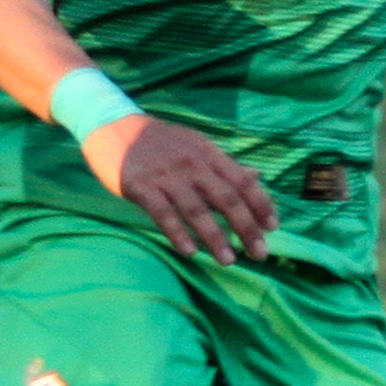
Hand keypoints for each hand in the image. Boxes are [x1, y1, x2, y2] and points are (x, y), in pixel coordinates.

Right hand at [83, 113, 276, 264]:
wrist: (113, 125)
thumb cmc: (159, 141)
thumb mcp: (196, 145)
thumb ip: (225, 165)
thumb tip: (257, 177)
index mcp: (209, 153)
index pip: (243, 181)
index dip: (261, 204)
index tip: (272, 228)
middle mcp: (193, 164)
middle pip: (227, 199)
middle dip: (246, 228)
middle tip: (260, 254)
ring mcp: (167, 176)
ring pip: (197, 211)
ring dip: (215, 238)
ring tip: (228, 261)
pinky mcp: (142, 187)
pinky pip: (164, 214)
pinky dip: (178, 234)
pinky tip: (190, 252)